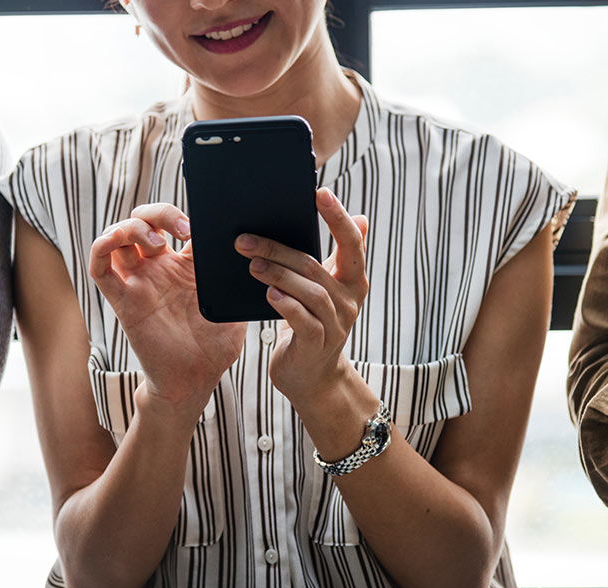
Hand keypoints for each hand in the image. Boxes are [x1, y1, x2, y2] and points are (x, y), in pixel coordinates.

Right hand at [88, 203, 246, 408]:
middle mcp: (158, 270)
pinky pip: (100, 268)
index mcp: (185, 266)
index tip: (201, 225)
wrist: (194, 380)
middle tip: (182, 229)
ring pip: (118, 237)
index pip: (175, 224)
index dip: (183, 215)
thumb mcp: (234, 308)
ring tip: (157, 243)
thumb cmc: (215, 347)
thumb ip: (239, 283)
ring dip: (131, 228)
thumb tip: (257, 256)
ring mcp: (138, 283)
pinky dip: (101, 247)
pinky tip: (115, 242)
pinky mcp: (123, 301)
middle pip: (143, 221)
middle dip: (158, 213)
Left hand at [235, 188, 368, 403]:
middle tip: (246, 239)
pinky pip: (303, 320)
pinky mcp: (317, 345)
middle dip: (279, 249)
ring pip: (309, 291)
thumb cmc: (313, 323)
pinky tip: (268, 294)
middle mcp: (349, 300)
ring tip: (251, 264)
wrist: (312, 376)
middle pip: (315, 266)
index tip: (319, 192)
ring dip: (277, 274)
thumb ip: (336, 256)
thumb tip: (361, 216)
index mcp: (353, 280)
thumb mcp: (328, 288)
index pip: (352, 243)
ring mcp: (336, 324)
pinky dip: (285, 305)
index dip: (337, 217)